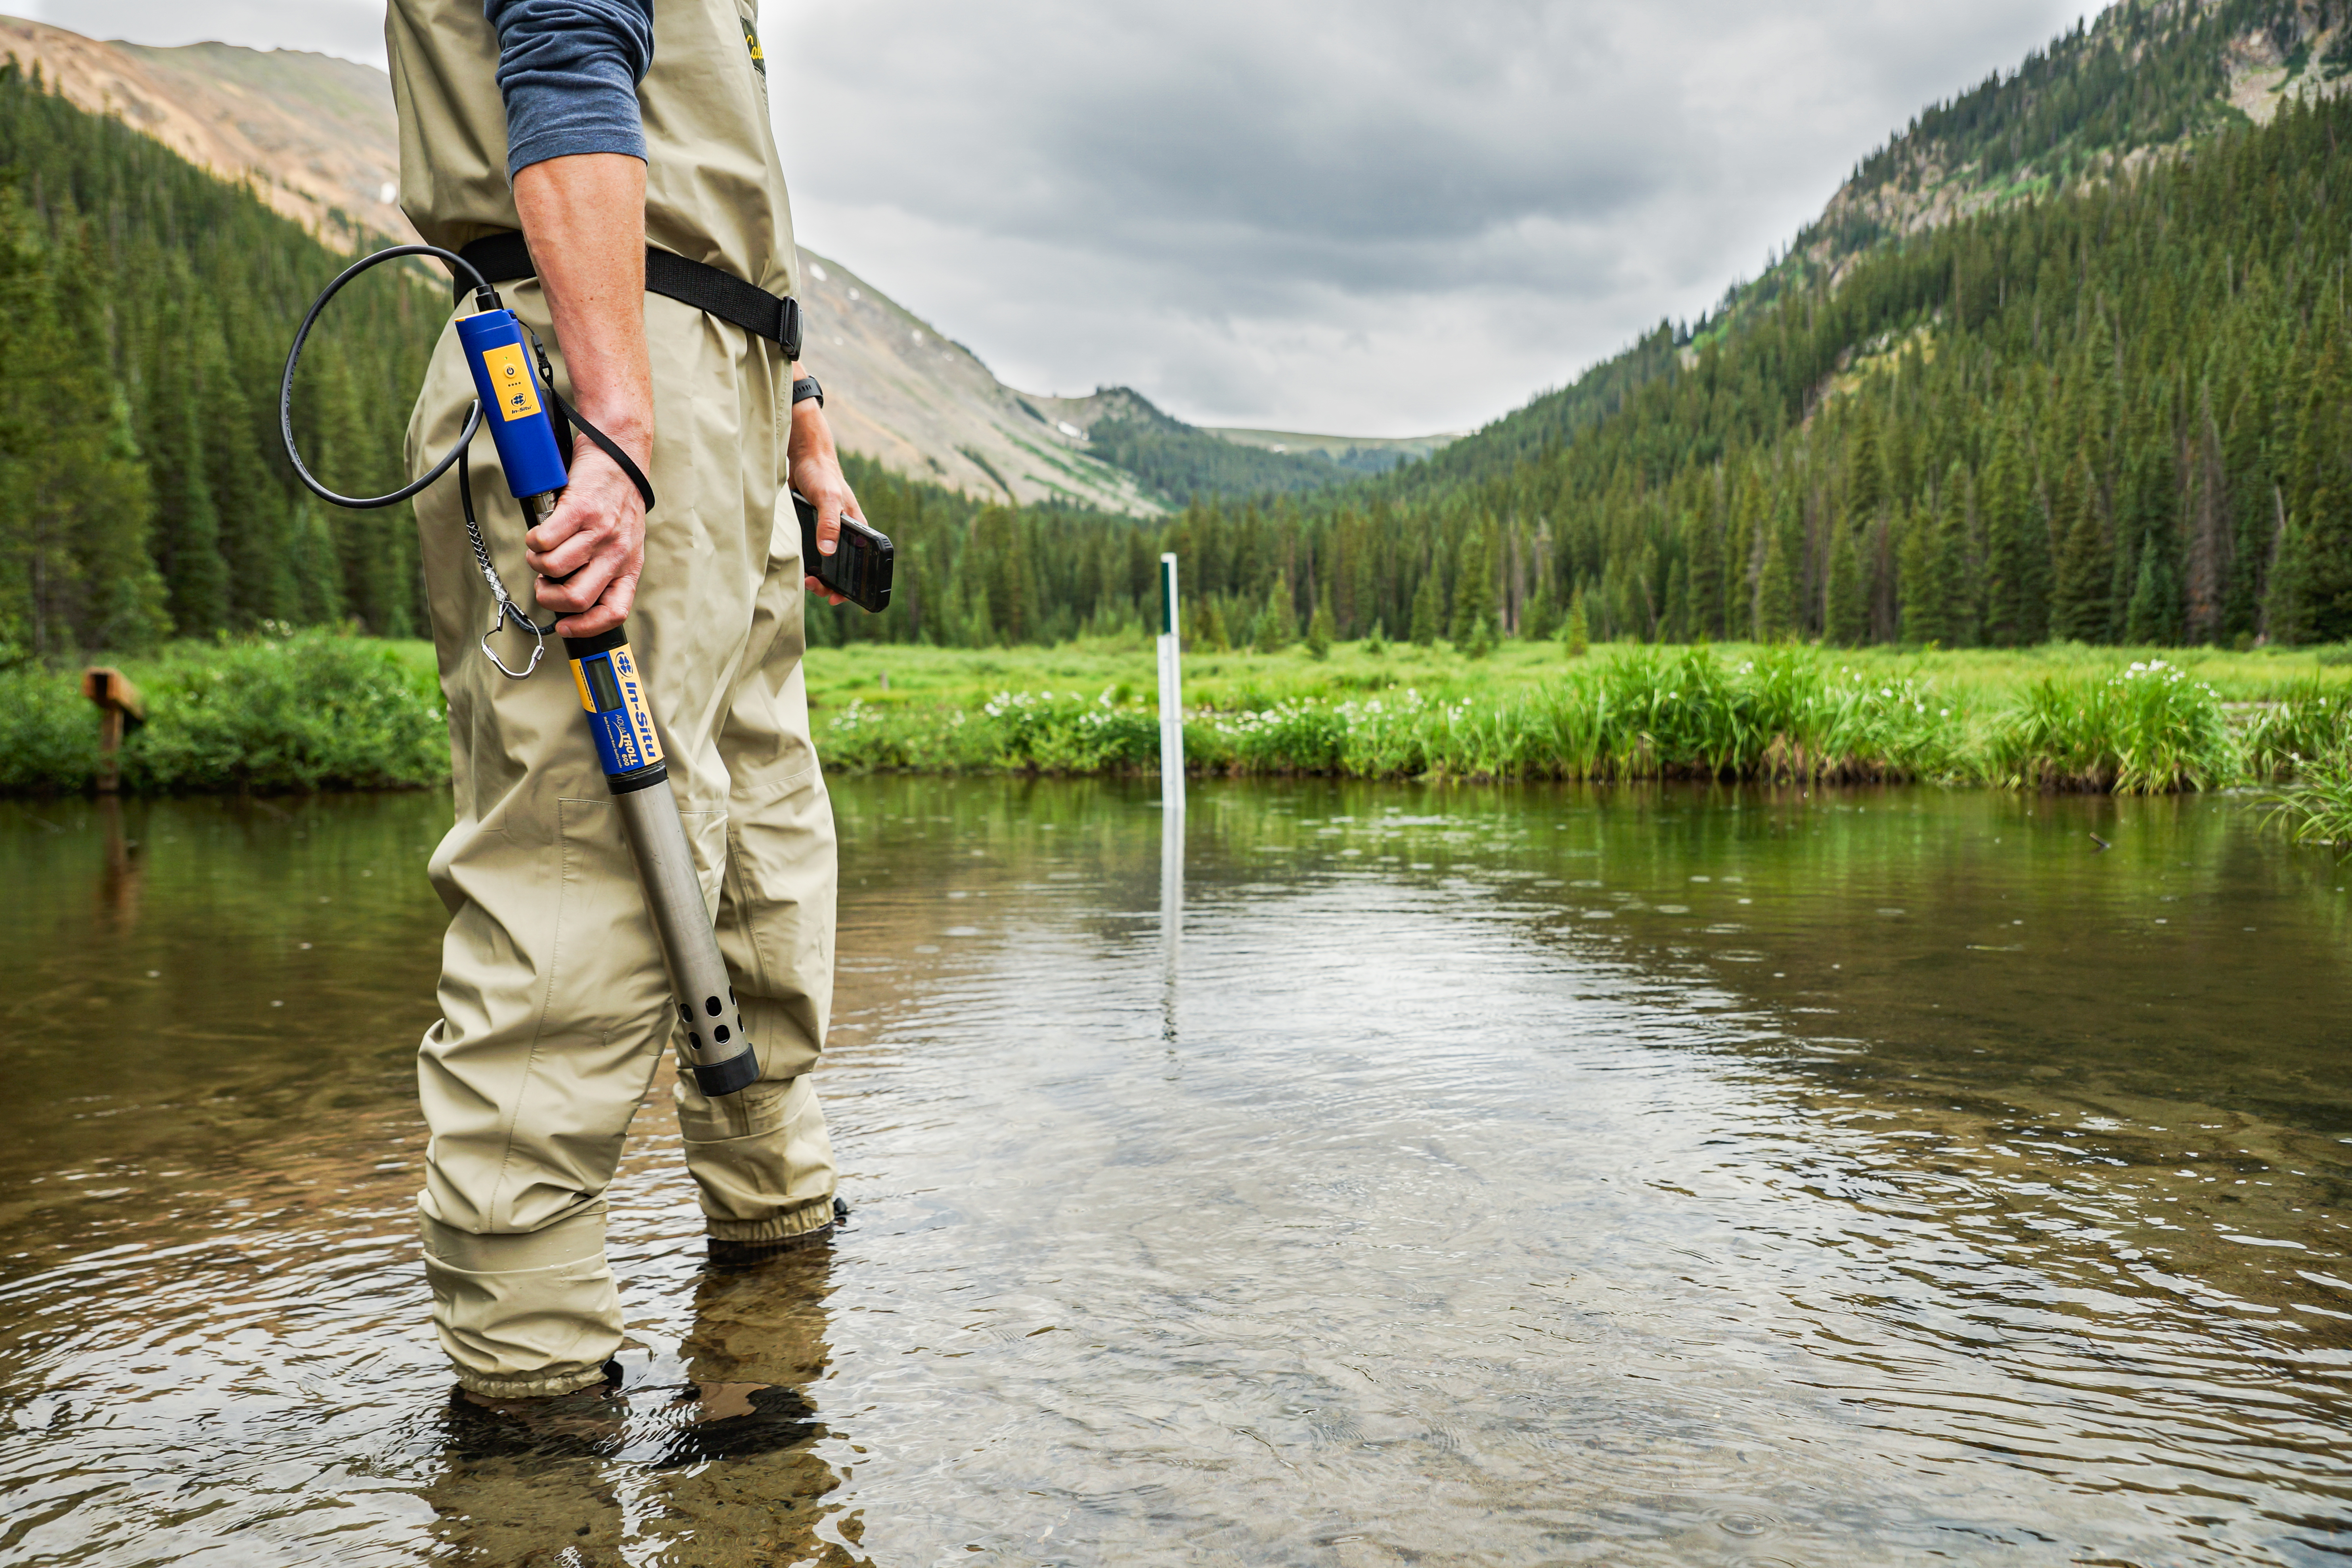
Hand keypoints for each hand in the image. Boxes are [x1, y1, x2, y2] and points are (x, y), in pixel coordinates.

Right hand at [523, 437, 648, 636]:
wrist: (619, 454)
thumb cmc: (617, 500)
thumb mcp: (624, 541)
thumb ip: (606, 567)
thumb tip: (573, 596)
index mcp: (629, 565)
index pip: (615, 611)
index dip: (587, 626)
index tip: (565, 627)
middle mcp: (617, 552)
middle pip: (577, 598)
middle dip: (549, 597)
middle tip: (544, 581)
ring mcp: (599, 532)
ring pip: (553, 568)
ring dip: (537, 562)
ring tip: (541, 549)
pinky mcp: (580, 510)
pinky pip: (544, 540)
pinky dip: (533, 540)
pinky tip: (540, 531)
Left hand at [788, 392, 859, 606]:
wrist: (803, 456)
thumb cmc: (821, 473)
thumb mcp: (828, 498)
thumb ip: (829, 523)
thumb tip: (828, 551)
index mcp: (856, 528)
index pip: (861, 563)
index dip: (851, 585)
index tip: (836, 597)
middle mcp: (843, 533)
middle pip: (842, 568)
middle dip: (829, 584)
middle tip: (813, 586)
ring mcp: (826, 532)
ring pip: (826, 563)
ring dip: (817, 576)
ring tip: (805, 579)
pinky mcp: (811, 529)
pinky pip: (810, 552)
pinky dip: (806, 563)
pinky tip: (797, 566)